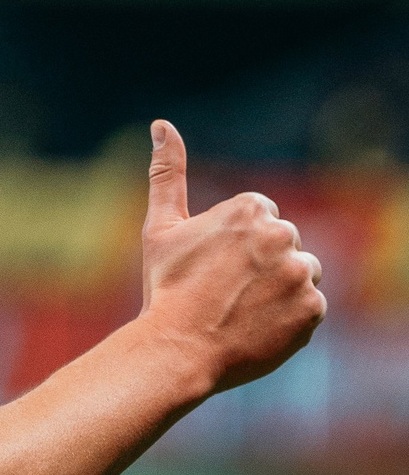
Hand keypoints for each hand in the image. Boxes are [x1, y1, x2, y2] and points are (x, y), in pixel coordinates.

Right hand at [139, 120, 325, 393]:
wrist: (178, 350)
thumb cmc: (165, 289)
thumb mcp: (160, 228)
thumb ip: (166, 174)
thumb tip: (161, 124)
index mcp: (249, 210)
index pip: (260, 220)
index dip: (235, 247)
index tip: (214, 269)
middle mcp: (281, 235)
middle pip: (283, 246)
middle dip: (260, 267)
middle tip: (224, 294)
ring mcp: (300, 273)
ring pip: (300, 275)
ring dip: (279, 290)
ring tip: (242, 311)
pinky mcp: (313, 308)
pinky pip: (310, 307)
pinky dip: (290, 318)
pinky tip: (258, 327)